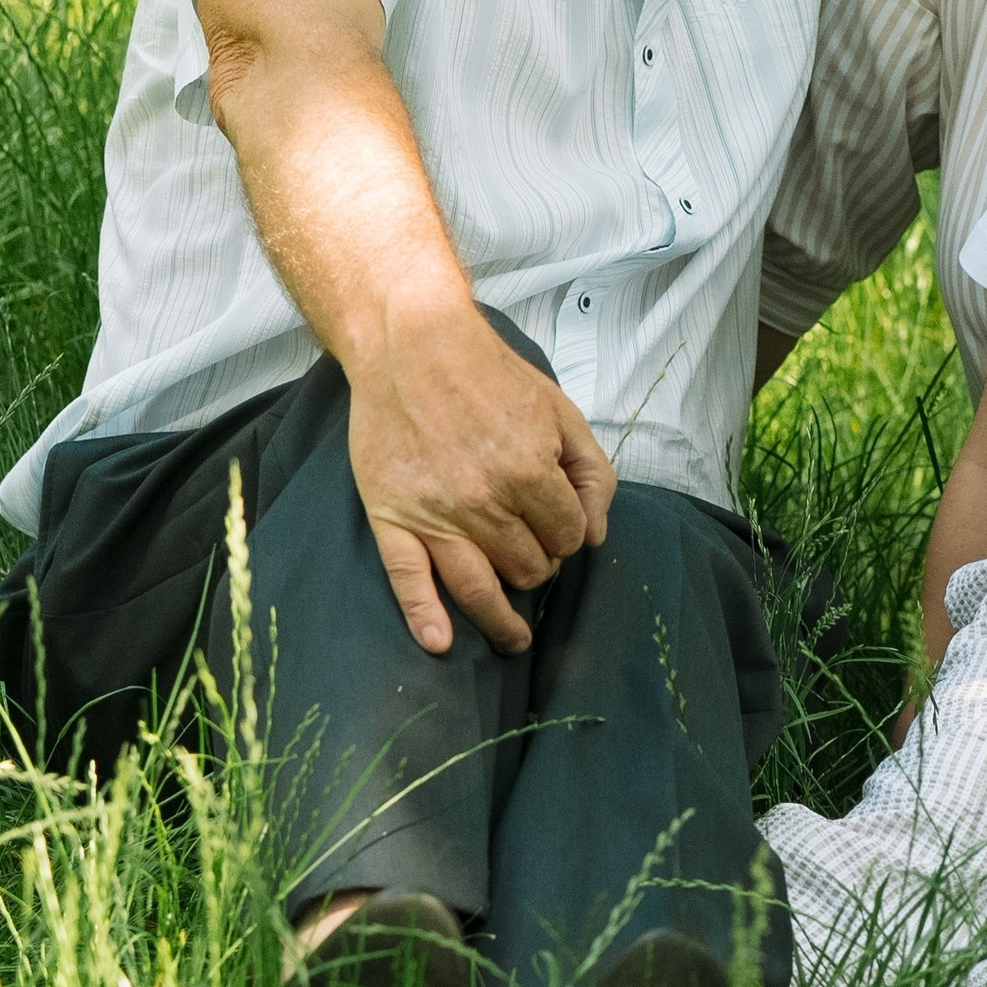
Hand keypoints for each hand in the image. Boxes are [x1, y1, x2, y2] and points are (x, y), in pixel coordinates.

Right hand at [347, 306, 614, 654]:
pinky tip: (441, 643)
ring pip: (478, 588)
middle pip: (527, 567)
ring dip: (502, 619)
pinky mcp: (391, 515)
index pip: (567, 537)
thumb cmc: (489, 375)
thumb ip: (591, 472)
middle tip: (532, 555)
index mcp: (528, 470)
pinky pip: (407, 579)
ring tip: (515, 638)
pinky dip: (424, 617)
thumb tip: (595, 535)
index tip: (558, 526)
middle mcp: (482, 500)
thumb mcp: (560, 411)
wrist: (412, 343)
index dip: (569, 536)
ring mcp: (433, 513)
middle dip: (539, 566)